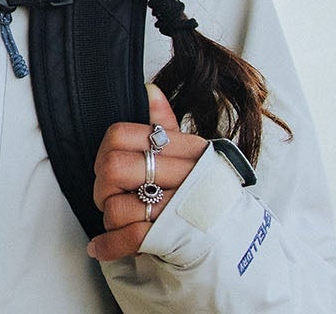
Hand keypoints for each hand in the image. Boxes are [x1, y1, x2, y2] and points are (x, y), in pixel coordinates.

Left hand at [87, 84, 205, 260]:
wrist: (234, 237)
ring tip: (120, 221)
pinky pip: (129, 237)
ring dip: (110, 219)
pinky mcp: (173, 237)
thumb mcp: (191, 155)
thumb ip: (165, 125)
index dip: (105, 152)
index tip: (108, 166)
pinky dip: (109, 246)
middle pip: (114, 168)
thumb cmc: (205, 192)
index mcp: (186, 148)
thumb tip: (149, 89)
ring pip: (117, 207)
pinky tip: (101, 247)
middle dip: (103, 188)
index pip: (121, 136)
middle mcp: (184, 174)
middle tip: (112, 196)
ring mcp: (178, 207)